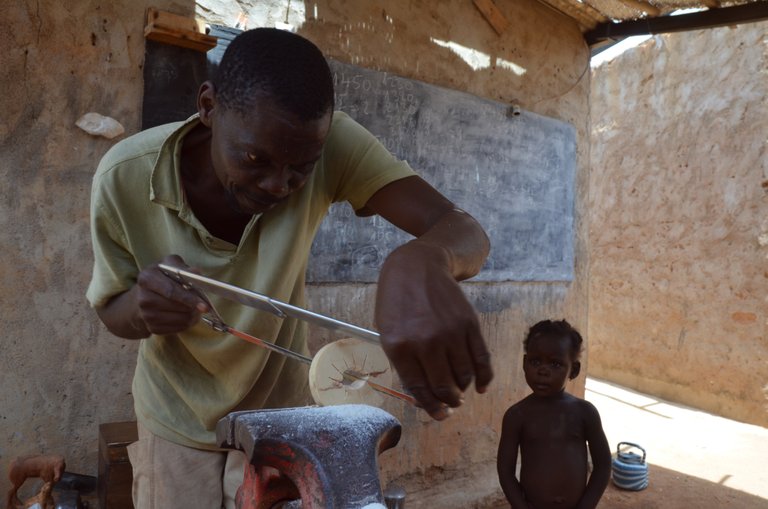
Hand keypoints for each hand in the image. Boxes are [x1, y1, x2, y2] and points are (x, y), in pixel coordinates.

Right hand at [133, 255, 209, 334]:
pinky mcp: (152, 328)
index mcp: (147, 278)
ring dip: (193, 316)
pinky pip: (178, 329)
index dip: (189, 298)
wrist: (142, 296)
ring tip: (194, 309)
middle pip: (177, 307)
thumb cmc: (161, 277)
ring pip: (180, 320)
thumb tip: (196, 272)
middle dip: (194, 307)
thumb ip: (182, 268)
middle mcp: (143, 298)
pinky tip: (185, 315)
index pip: (171, 291)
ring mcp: (146, 315)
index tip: (204, 305)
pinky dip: (187, 323)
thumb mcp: (168, 265)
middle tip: (203, 305)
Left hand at [375, 241, 492, 419]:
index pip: (419, 389)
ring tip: (460, 392)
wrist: (418, 266)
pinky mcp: (469, 324)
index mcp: (399, 346)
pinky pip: (481, 360)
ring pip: (463, 377)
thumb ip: (404, 363)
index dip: (431, 407)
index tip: (439, 414)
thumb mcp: (388, 332)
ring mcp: (450, 333)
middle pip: (443, 387)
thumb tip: (425, 397)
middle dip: (448, 402)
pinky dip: (484, 378)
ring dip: (463, 390)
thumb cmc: (398, 302)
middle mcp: (426, 342)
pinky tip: (480, 386)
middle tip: (451, 404)